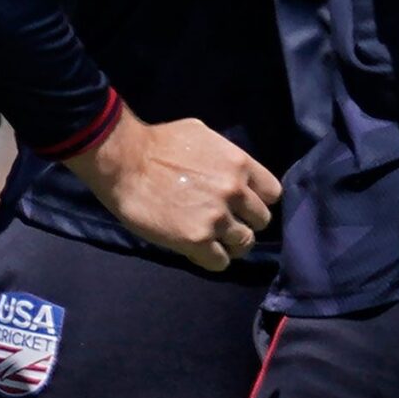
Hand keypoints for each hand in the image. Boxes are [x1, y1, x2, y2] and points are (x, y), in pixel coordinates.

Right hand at [62, 110, 280, 272]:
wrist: (126, 163)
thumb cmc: (159, 142)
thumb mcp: (203, 135)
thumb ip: (225, 156)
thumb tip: (231, 168)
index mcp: (239, 164)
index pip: (272, 193)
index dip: (258, 201)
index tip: (244, 204)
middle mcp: (235, 191)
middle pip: (261, 220)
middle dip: (246, 222)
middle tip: (227, 223)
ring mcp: (218, 218)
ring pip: (244, 243)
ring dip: (231, 244)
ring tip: (215, 241)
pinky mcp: (197, 240)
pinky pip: (220, 262)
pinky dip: (213, 259)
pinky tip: (200, 251)